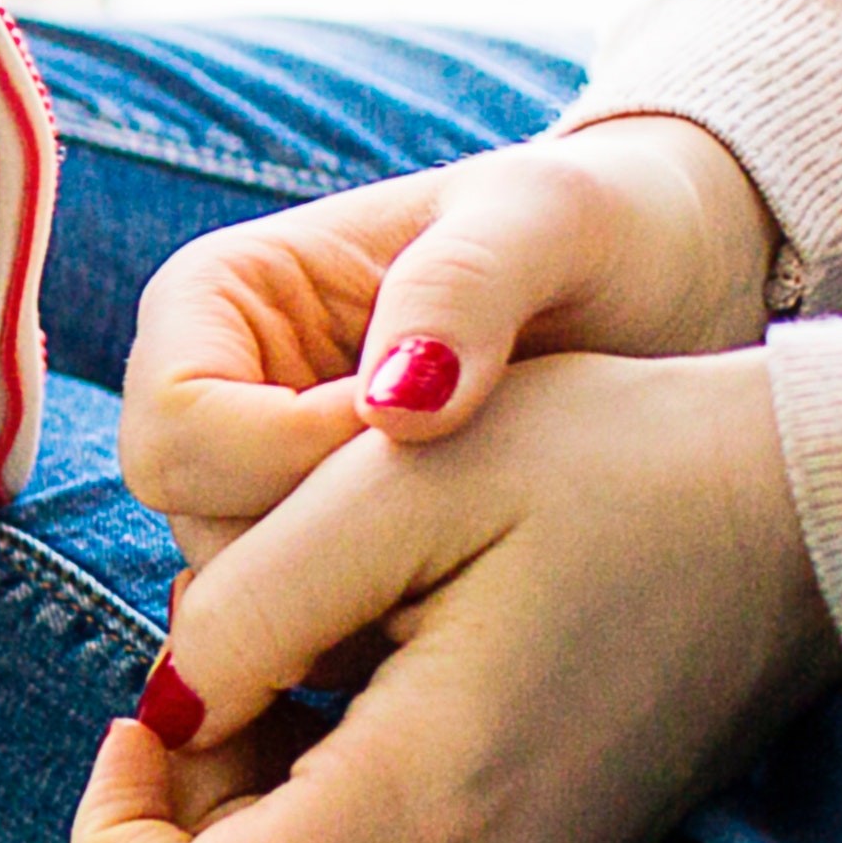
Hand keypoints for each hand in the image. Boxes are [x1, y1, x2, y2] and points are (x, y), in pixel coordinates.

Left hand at [73, 348, 841, 842]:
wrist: (819, 509)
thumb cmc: (615, 461)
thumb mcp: (396, 475)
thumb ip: (250, 601)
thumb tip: (169, 707)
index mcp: (436, 797)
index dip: (113, 834)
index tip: (138, 714)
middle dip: (177, 820)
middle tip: (212, 677)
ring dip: (245, 821)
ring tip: (281, 673)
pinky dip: (320, 822)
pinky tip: (349, 697)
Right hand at [115, 116, 779, 570]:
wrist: (664, 284)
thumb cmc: (594, 225)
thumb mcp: (544, 219)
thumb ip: (464, 287)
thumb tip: (389, 411)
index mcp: (218, 297)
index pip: (178, 421)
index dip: (283, 453)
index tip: (424, 434)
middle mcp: (214, 393)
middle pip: (194, 517)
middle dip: (319, 533)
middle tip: (463, 492)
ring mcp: (263, 478)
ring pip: (244, 588)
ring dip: (360, 584)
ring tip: (487, 518)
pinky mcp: (323, 545)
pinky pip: (313, 623)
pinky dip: (390, 619)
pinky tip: (483, 568)